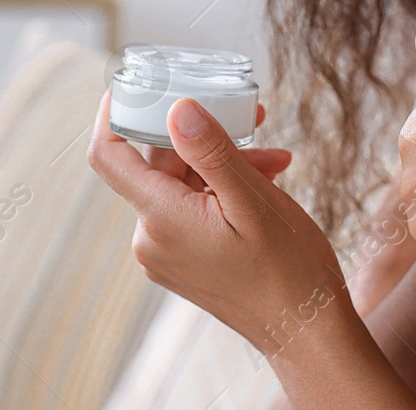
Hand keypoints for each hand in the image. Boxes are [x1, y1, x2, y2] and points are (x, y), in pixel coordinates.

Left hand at [86, 89, 349, 356]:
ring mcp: (168, 253)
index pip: (109, 156)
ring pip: (183, 185)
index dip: (114, 113)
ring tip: (274, 158)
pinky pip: (193, 208)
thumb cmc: (288, 270)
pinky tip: (266, 181)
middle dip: (203, 137)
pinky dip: (224, 189)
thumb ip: (212, 153)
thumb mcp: (255, 201)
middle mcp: (153, 238)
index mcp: (162, 220)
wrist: (306, 333)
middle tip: (251, 116)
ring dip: (224, 164)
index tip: (134, 82)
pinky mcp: (185, 260)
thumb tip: (177, 109)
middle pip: (158, 165)